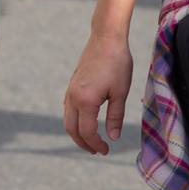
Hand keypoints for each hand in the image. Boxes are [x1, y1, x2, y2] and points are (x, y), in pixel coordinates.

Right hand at [63, 33, 134, 154]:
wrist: (106, 39)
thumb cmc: (117, 63)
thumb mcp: (121, 92)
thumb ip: (115, 116)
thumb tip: (112, 137)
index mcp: (85, 101)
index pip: (87, 132)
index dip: (96, 144)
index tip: (106, 151)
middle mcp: (73, 98)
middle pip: (72, 130)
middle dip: (84, 143)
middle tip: (98, 151)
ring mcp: (70, 92)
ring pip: (68, 120)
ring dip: (78, 133)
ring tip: (92, 140)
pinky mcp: (71, 86)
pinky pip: (68, 110)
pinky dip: (75, 121)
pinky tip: (85, 122)